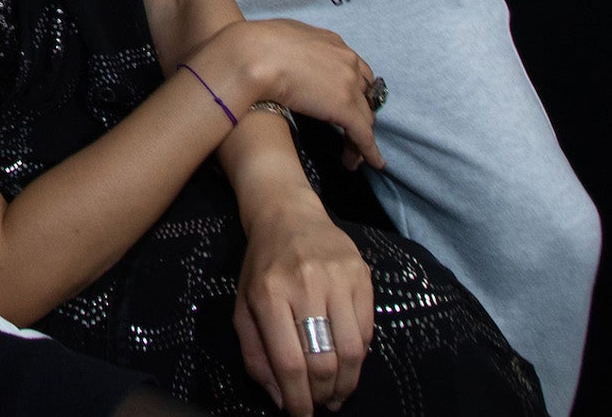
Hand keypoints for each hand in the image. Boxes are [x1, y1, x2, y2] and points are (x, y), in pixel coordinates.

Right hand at [190, 18, 383, 172]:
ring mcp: (349, 85)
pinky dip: (369, 151)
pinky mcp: (345, 109)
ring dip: (361, 135)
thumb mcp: (281, 37)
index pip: (354, 69)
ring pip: (365, 117)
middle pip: (365, 93)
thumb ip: (294, 47)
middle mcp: (347, 61)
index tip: (346, 102)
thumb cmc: (255, 45)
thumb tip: (286, 55)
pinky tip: (373, 163)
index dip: (353, 89)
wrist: (253, 55)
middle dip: (360, 112)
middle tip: (351, 130)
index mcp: (332, 43)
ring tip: (354, 154)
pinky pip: (364, 135)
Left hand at [232, 198, 372, 413]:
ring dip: (346, 383)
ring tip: (336, 394)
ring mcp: (337, 277)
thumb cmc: (262, 267)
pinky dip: (360, 357)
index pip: (289, 361)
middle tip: (320, 405)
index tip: (301, 415)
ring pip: (353, 350)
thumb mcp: (243, 307)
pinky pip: (368, 330)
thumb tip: (281, 399)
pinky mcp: (362, 274)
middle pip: (323, 360)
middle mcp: (304, 284)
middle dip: (322, 394)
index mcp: (268, 294)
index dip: (298, 398)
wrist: (288, 215)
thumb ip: (255, 355)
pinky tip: (349, 364)